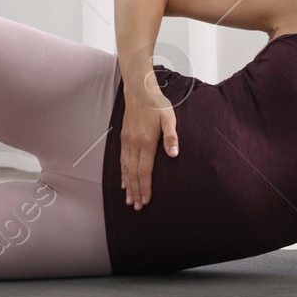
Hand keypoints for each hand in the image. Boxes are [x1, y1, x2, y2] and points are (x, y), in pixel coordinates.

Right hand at [118, 70, 178, 210]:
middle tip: (137, 206)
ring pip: (125, 169)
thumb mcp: (169, 118)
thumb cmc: (156, 104)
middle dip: (135, 191)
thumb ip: (171, 137)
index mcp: (146, 142)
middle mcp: (134, 144)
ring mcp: (127, 141)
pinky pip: (121, 160)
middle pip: (133, 173)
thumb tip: (174, 154)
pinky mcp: (123, 138)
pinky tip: (123, 181)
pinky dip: (122, 173)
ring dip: (127, 185)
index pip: (144, 170)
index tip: (146, 200)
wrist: (138, 90)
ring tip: (129, 199)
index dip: (145, 187)